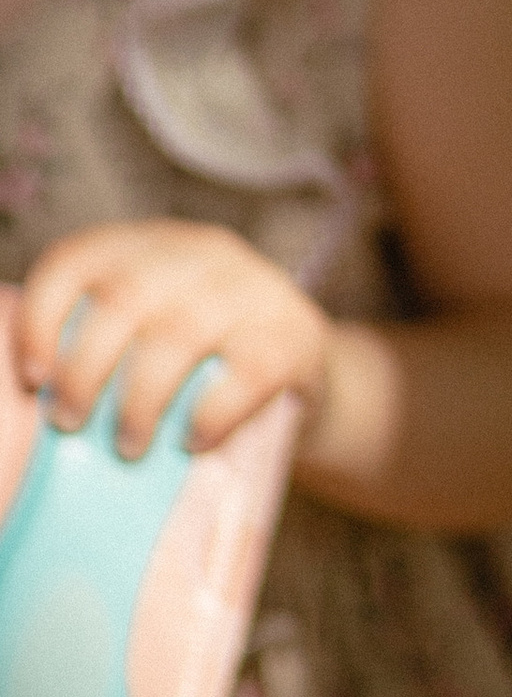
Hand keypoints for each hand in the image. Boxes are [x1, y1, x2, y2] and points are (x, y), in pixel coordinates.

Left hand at [15, 220, 330, 459]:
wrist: (299, 366)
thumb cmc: (194, 362)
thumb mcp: (142, 333)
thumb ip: (93, 347)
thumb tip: (18, 404)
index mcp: (146, 248)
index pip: (76, 260)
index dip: (41, 319)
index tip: (33, 379)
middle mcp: (199, 253)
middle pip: (125, 297)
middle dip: (85, 370)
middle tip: (72, 424)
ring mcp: (253, 287)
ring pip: (181, 332)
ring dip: (140, 400)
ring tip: (128, 447)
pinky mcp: (296, 333)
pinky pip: (248, 370)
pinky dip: (211, 413)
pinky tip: (192, 441)